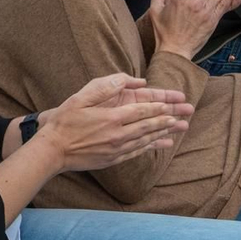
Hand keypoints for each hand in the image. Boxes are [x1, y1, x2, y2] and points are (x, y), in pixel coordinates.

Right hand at [32, 74, 192, 173]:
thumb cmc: (65, 122)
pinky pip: (138, 151)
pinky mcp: (114, 159)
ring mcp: (117, 149)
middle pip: (149, 125)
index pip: (142, 110)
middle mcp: (118, 135)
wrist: (53, 151)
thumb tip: (130, 80)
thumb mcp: (81, 97)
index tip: (175, 103)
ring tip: (181, 127)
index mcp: (112, 117)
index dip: (160, 106)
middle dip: (170, 118)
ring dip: (166, 132)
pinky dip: (152, 146)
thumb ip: (106, 87)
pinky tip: (163, 143)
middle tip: (187, 114)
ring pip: (147, 138)